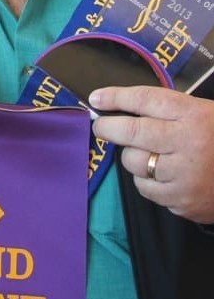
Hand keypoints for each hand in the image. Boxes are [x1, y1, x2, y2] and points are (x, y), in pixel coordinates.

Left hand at [89, 85, 213, 223]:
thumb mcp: (200, 114)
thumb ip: (164, 110)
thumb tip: (112, 104)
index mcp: (194, 115)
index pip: (145, 99)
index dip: (116, 97)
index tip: (97, 98)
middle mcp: (188, 143)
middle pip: (131, 131)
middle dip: (108, 127)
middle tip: (101, 127)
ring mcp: (185, 175)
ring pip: (134, 163)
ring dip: (133, 158)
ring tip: (150, 154)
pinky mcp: (182, 201)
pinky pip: (146, 189)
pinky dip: (148, 182)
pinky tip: (164, 176)